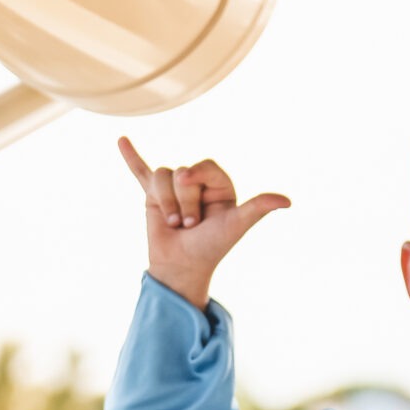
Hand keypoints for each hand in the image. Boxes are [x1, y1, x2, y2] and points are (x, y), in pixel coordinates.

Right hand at [118, 136, 288, 309]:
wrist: (182, 268)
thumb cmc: (211, 248)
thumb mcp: (235, 225)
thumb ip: (257, 208)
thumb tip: (287, 201)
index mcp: (219, 184)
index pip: (205, 167)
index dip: (198, 186)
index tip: (199, 216)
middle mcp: (196, 183)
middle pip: (181, 172)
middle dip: (183, 201)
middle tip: (189, 225)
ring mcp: (172, 188)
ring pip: (161, 175)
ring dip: (165, 203)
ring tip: (174, 223)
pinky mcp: (151, 196)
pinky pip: (140, 171)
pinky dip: (131, 157)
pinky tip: (122, 141)